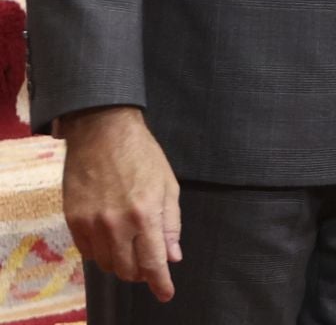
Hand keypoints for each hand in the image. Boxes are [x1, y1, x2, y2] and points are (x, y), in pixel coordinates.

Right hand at [60, 107, 180, 299]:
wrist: (102, 132)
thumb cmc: (142, 156)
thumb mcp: (168, 186)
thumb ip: (171, 224)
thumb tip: (173, 256)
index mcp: (145, 214)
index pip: (153, 262)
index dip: (160, 283)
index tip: (166, 293)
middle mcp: (116, 223)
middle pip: (127, 270)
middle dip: (141, 272)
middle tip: (148, 261)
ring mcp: (91, 223)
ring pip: (106, 264)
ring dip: (121, 262)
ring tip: (130, 246)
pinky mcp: (73, 220)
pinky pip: (87, 252)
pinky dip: (101, 251)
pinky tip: (110, 237)